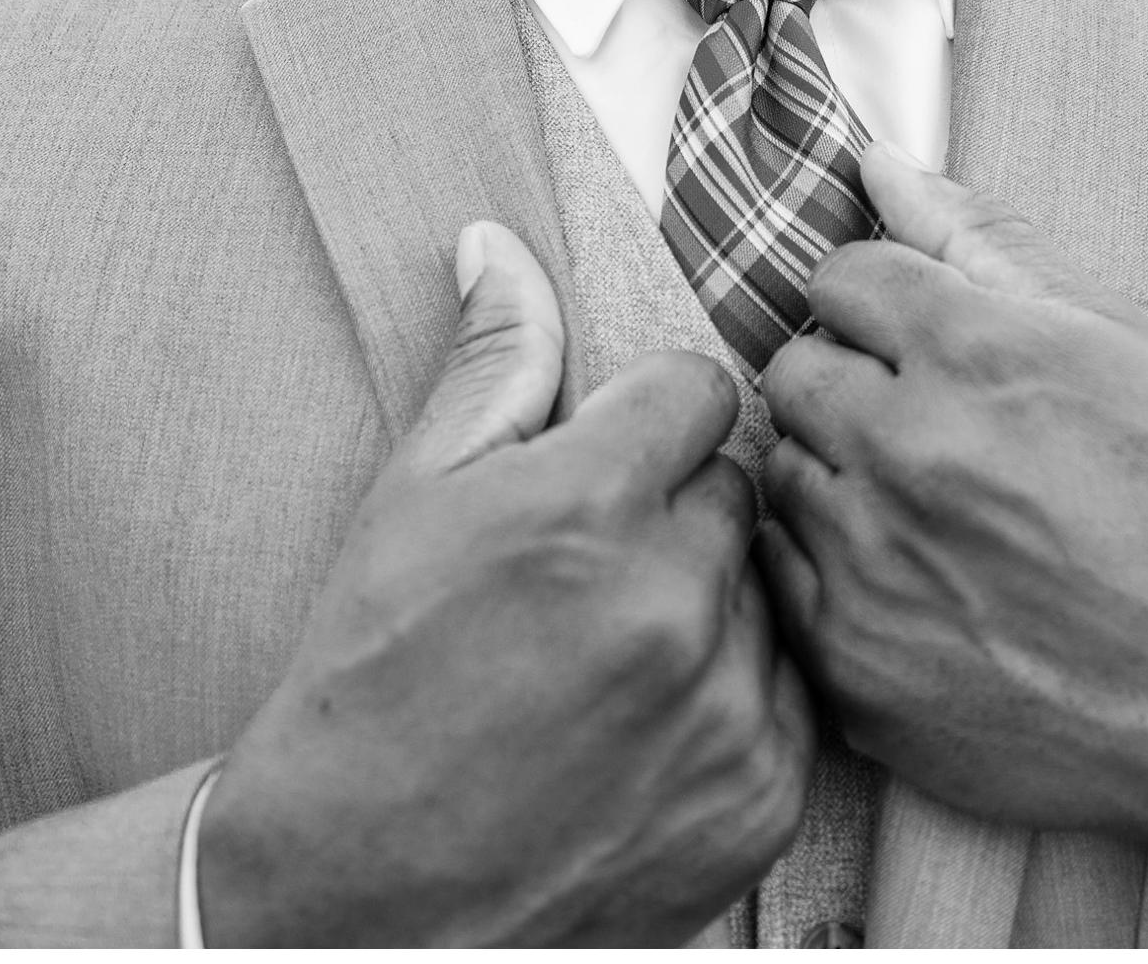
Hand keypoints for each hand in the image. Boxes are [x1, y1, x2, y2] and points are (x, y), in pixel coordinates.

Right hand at [199, 222, 816, 944]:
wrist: (360, 900)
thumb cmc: (369, 688)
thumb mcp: (410, 502)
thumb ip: (490, 365)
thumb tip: (501, 248)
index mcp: (588, 504)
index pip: (696, 388)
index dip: (642, 423)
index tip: (602, 468)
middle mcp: (675, 600)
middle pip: (733, 490)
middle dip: (673, 515)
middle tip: (588, 579)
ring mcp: (729, 705)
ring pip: (763, 592)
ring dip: (708, 610)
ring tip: (608, 664)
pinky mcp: (764, 793)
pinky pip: (787, 695)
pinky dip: (732, 704)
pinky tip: (644, 728)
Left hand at [754, 145, 1147, 894]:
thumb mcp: (1110, 344)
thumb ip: (978, 242)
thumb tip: (878, 162)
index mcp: (972, 352)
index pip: (837, 275)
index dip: (878, 305)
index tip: (913, 341)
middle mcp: (905, 447)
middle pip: (792, 368)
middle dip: (847, 385)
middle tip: (919, 429)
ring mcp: (868, 559)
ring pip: (781, 470)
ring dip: (834, 478)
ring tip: (925, 512)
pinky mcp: (848, 657)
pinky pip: (778, 573)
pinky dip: (830, 571)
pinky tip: (909, 582)